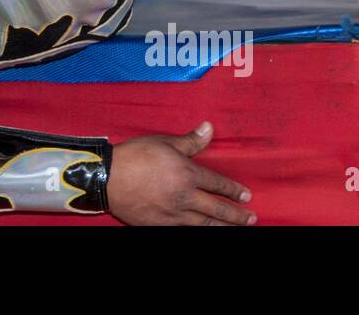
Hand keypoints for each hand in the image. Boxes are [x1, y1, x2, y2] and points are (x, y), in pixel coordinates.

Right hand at [107, 122, 255, 225]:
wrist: (108, 179)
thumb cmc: (135, 156)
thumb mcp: (163, 143)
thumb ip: (190, 141)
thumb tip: (209, 128)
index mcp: (187, 174)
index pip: (217, 183)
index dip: (233, 190)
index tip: (246, 195)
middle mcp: (185, 197)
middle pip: (217, 208)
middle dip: (236, 214)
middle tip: (250, 218)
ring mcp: (173, 214)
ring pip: (205, 223)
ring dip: (223, 226)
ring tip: (236, 228)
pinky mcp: (161, 224)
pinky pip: (186, 230)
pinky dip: (199, 231)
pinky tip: (204, 230)